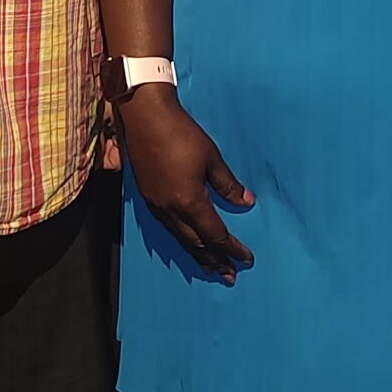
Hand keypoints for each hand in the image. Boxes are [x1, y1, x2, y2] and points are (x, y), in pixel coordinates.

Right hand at [118, 88, 252, 281]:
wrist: (144, 116)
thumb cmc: (181, 134)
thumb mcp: (211, 158)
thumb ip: (228, 184)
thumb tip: (246, 202)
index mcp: (189, 202)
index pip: (215, 235)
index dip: (232, 249)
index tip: (246, 259)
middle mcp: (170, 210)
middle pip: (196, 244)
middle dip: (215, 261)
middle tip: (229, 276)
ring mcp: (156, 205)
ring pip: (179, 238)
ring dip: (197, 254)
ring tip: (210, 267)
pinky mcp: (147, 197)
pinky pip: (167, 228)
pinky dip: (181, 240)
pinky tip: (185, 240)